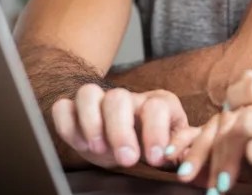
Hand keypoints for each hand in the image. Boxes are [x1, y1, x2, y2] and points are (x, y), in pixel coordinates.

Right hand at [51, 84, 198, 169]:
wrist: (129, 141)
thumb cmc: (153, 145)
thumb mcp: (172, 148)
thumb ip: (181, 150)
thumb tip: (188, 158)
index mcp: (158, 103)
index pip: (156, 107)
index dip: (156, 132)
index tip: (155, 157)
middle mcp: (129, 98)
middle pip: (119, 98)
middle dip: (120, 131)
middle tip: (126, 159)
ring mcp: (99, 100)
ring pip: (88, 93)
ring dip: (90, 122)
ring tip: (98, 149)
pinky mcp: (75, 110)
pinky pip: (63, 107)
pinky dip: (66, 125)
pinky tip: (79, 143)